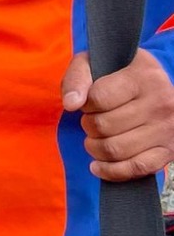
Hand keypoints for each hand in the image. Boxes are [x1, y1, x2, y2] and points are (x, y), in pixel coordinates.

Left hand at [62, 48, 173, 179]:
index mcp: (145, 76)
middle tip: (92, 120)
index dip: (85, 103)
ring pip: (115, 150)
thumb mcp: (95, 63)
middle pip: (104, 126)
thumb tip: (71, 104)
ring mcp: (167, 129)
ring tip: (95, 138)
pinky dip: (110, 172)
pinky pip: (134, 169)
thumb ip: (77, 77)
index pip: (99, 98)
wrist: (153, 87)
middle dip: (88, 125)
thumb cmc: (118, 75)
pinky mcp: (168, 151)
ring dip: (94, 148)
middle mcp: (162, 101)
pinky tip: (97, 166)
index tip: (89, 102)